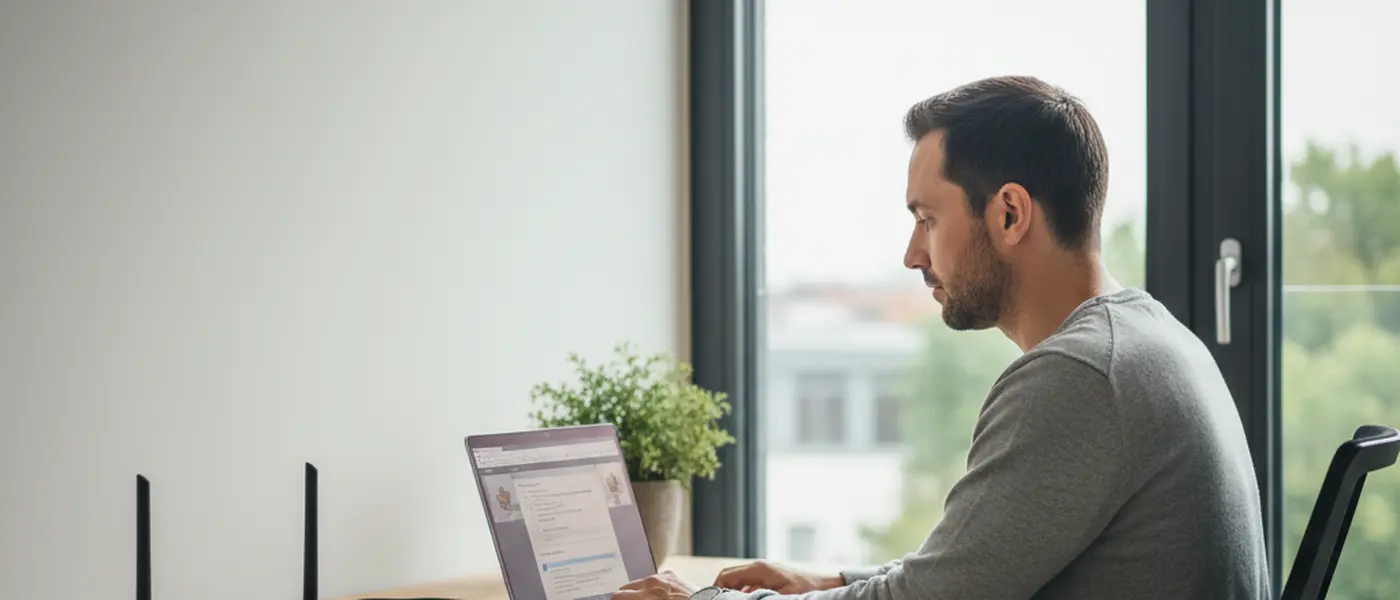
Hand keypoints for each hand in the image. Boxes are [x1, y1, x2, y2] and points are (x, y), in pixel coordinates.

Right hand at [614, 570, 698, 599]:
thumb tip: (620, 599)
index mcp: (645, 594)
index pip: (617, 596)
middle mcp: (652, 581)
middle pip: (627, 587)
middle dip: (627, 597)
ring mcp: (664, 577)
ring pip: (642, 583)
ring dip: (640, 592)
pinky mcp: (674, 576)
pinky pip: (657, 580)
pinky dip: (655, 588)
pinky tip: (661, 598)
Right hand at [714, 560, 843, 594]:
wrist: (824, 584)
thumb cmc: (806, 589)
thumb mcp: (781, 597)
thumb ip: (757, 597)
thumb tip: (740, 598)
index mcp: (759, 569)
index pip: (727, 574)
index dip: (716, 587)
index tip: (712, 599)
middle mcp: (759, 566)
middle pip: (729, 574)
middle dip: (720, 588)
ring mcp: (763, 569)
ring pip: (738, 578)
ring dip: (730, 590)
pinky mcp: (768, 575)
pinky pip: (747, 582)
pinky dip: (740, 591)